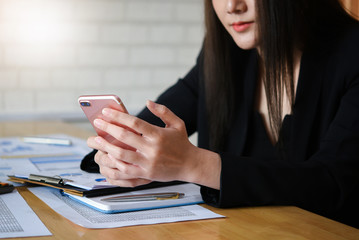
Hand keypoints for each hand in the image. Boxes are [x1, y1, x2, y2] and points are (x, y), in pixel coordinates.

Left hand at [87, 100, 220, 188]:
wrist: (190, 165)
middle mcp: (152, 149)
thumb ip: (163, 111)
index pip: (134, 123)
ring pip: (122, 154)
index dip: (118, 116)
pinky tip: (108, 157)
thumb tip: (147, 101)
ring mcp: (148, 163)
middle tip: (97, 123)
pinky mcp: (146, 174)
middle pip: (124, 137)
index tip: (106, 111)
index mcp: (158, 134)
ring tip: (97, 140)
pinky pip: (126, 170)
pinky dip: (115, 164)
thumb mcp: (177, 123)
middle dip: (108, 128)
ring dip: (107, 146)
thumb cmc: (182, 143)